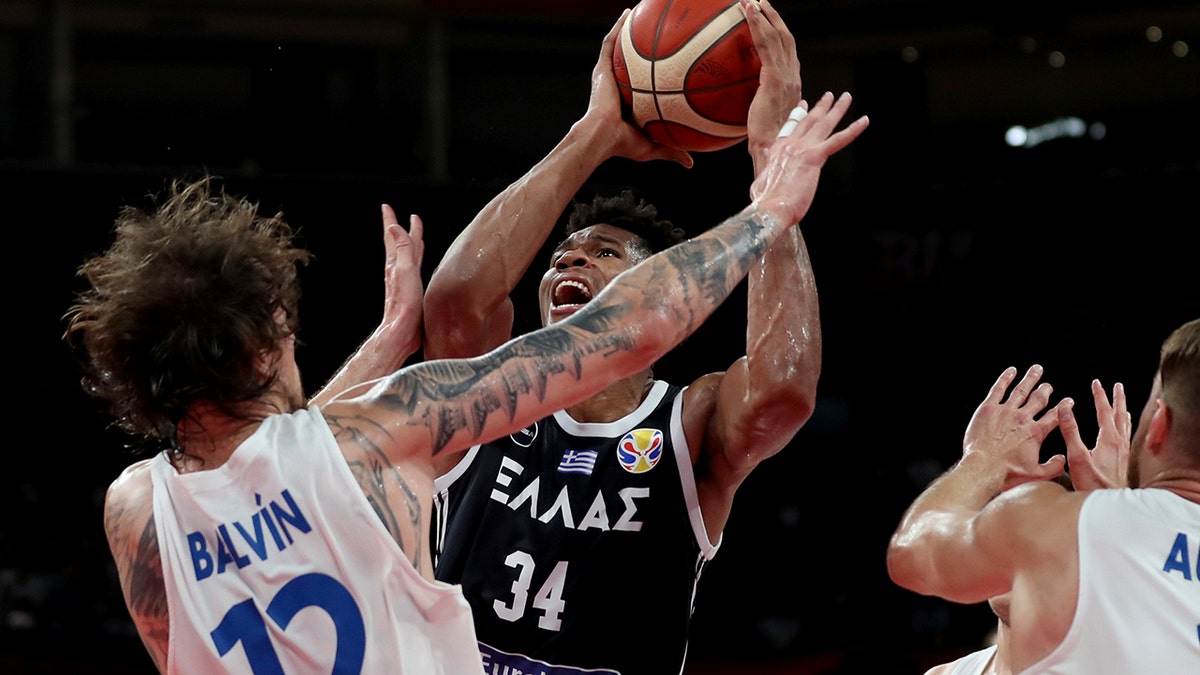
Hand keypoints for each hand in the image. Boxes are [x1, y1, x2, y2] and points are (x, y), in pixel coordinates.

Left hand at [381, 205, 424, 356]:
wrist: (401, 331)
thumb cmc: (404, 305)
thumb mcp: (405, 271)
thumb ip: (402, 248)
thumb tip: (393, 227)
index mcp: (396, 264)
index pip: (394, 237)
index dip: (392, 221)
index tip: (387, 207)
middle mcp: (398, 271)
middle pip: (399, 244)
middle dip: (401, 230)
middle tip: (401, 217)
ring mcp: (403, 281)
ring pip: (408, 256)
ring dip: (410, 244)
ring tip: (414, 236)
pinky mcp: (410, 291)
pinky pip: (414, 268)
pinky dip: (417, 260)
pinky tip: (419, 264)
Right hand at [584, 9, 693, 166]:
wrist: (601, 137)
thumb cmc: (623, 144)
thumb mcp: (653, 146)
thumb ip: (672, 150)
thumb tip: (690, 163)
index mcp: (628, 101)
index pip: (642, 83)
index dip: (652, 72)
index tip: (667, 63)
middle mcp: (618, 85)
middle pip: (631, 60)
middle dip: (642, 45)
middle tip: (658, 32)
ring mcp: (608, 76)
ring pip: (620, 46)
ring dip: (628, 29)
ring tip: (639, 11)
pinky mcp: (601, 69)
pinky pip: (610, 42)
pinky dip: (618, 27)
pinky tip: (628, 12)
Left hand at [744, 0, 802, 174]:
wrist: (773, 149)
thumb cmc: (766, 139)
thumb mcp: (763, 118)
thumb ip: (761, 105)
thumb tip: (750, 101)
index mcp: (792, 84)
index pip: (787, 53)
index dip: (779, 34)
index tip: (769, 22)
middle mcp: (792, 76)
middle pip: (786, 39)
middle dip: (774, 18)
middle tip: (760, 2)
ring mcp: (785, 76)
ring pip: (777, 37)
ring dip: (764, 16)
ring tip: (752, 1)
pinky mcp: (774, 78)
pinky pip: (766, 45)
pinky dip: (758, 25)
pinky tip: (748, 13)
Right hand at [749, 91, 867, 220]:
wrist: (770, 208)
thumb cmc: (765, 203)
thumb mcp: (760, 184)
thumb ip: (766, 175)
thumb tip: (764, 180)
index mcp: (777, 150)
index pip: (791, 127)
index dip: (799, 115)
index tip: (804, 105)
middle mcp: (790, 144)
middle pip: (809, 120)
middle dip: (821, 107)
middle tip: (829, 96)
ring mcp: (803, 148)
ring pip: (824, 124)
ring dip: (837, 109)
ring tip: (846, 98)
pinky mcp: (815, 157)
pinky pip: (839, 139)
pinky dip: (853, 129)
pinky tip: (864, 121)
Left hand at [963, 365, 1066, 490]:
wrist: (983, 467)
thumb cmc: (1007, 473)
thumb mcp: (1036, 474)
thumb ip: (1053, 466)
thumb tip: (1063, 459)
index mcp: (1035, 432)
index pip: (1054, 416)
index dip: (1063, 407)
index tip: (1068, 400)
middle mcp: (1022, 418)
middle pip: (1038, 399)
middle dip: (1045, 390)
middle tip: (1049, 385)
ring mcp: (1005, 411)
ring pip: (1021, 390)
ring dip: (1030, 379)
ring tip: (1036, 370)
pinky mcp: (988, 409)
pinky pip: (998, 389)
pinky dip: (1005, 378)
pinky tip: (1011, 371)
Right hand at [1059, 379, 1130, 489]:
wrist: (1109, 503)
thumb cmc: (1091, 483)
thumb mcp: (1076, 456)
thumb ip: (1070, 430)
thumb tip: (1064, 407)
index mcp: (1108, 439)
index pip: (1105, 411)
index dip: (1100, 396)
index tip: (1096, 383)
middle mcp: (1119, 442)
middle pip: (1120, 414)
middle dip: (1117, 398)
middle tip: (1116, 386)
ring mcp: (1123, 451)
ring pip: (1125, 424)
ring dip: (1123, 410)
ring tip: (1122, 402)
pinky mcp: (1123, 459)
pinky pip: (1127, 435)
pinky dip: (1125, 425)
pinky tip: (1123, 428)